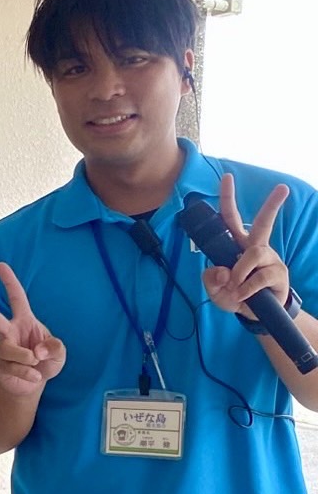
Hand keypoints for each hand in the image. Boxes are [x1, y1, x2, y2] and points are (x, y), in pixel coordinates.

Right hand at [0, 262, 65, 395]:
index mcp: (24, 320)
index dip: (9, 281)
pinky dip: (28, 372)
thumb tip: (37, 351)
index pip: (16, 298)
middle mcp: (9, 331)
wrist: (34, 384)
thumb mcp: (59, 352)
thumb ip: (54, 347)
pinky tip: (35, 376)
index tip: (0, 265)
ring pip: (8, 349)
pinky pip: (12, 367)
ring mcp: (2, 348)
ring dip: (25, 357)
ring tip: (36, 363)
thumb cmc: (46, 361)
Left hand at [202, 174, 289, 317]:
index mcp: (237, 245)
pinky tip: (242, 296)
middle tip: (282, 188)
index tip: (227, 177)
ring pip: (254, 254)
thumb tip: (223, 270)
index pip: (231, 218)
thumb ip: (211, 279)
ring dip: (239, 272)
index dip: (228, 199)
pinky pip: (260, 276)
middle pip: (264, 223)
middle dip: (272, 205)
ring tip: (233, 288)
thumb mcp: (214, 290)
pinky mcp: (278, 275)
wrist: (254, 316)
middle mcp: (255, 248)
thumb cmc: (234, 296)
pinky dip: (246, 288)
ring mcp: (269, 260)